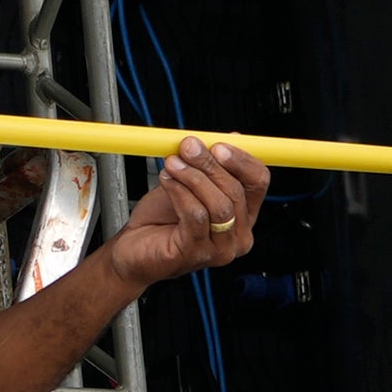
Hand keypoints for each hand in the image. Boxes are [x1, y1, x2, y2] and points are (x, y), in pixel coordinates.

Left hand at [99, 139, 266, 289]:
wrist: (133, 249)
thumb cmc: (160, 221)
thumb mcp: (188, 184)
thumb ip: (210, 166)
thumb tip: (230, 137)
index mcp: (243, 216)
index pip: (258, 182)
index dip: (241, 160)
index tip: (218, 144)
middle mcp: (238, 235)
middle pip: (237, 192)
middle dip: (210, 164)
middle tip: (188, 147)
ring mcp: (220, 249)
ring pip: (219, 205)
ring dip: (192, 177)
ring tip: (172, 164)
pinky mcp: (196, 253)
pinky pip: (196, 216)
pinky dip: (180, 193)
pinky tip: (167, 181)